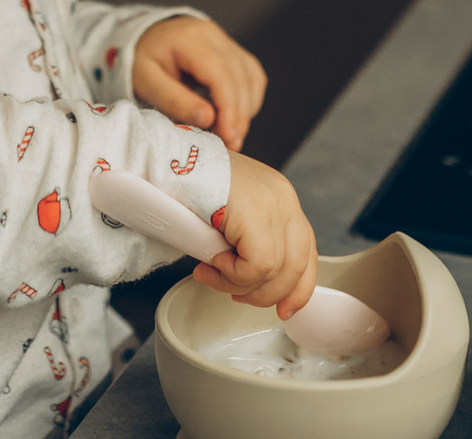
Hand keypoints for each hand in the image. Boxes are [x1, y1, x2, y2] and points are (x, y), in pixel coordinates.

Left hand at [132, 15, 266, 150]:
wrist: (146, 38)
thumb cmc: (142, 61)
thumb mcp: (146, 81)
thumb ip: (174, 100)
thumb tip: (208, 119)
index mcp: (189, 38)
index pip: (220, 74)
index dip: (229, 108)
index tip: (227, 137)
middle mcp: (214, 35)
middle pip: (240, 78)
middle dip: (238, 115)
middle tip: (229, 144)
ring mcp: (227, 42)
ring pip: (251, 78)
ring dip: (246, 110)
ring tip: (229, 135)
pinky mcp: (234, 53)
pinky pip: (252, 78)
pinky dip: (248, 101)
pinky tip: (233, 118)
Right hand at [190, 151, 317, 317]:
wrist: (165, 161)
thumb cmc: (187, 186)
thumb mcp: (229, 218)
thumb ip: (248, 242)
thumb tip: (252, 283)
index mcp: (280, 198)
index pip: (306, 252)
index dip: (297, 288)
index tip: (284, 309)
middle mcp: (283, 198)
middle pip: (296, 266)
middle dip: (265, 294)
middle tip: (235, 294)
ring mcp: (274, 204)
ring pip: (274, 271)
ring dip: (238, 283)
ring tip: (212, 273)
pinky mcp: (257, 213)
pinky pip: (257, 266)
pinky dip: (232, 274)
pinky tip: (212, 262)